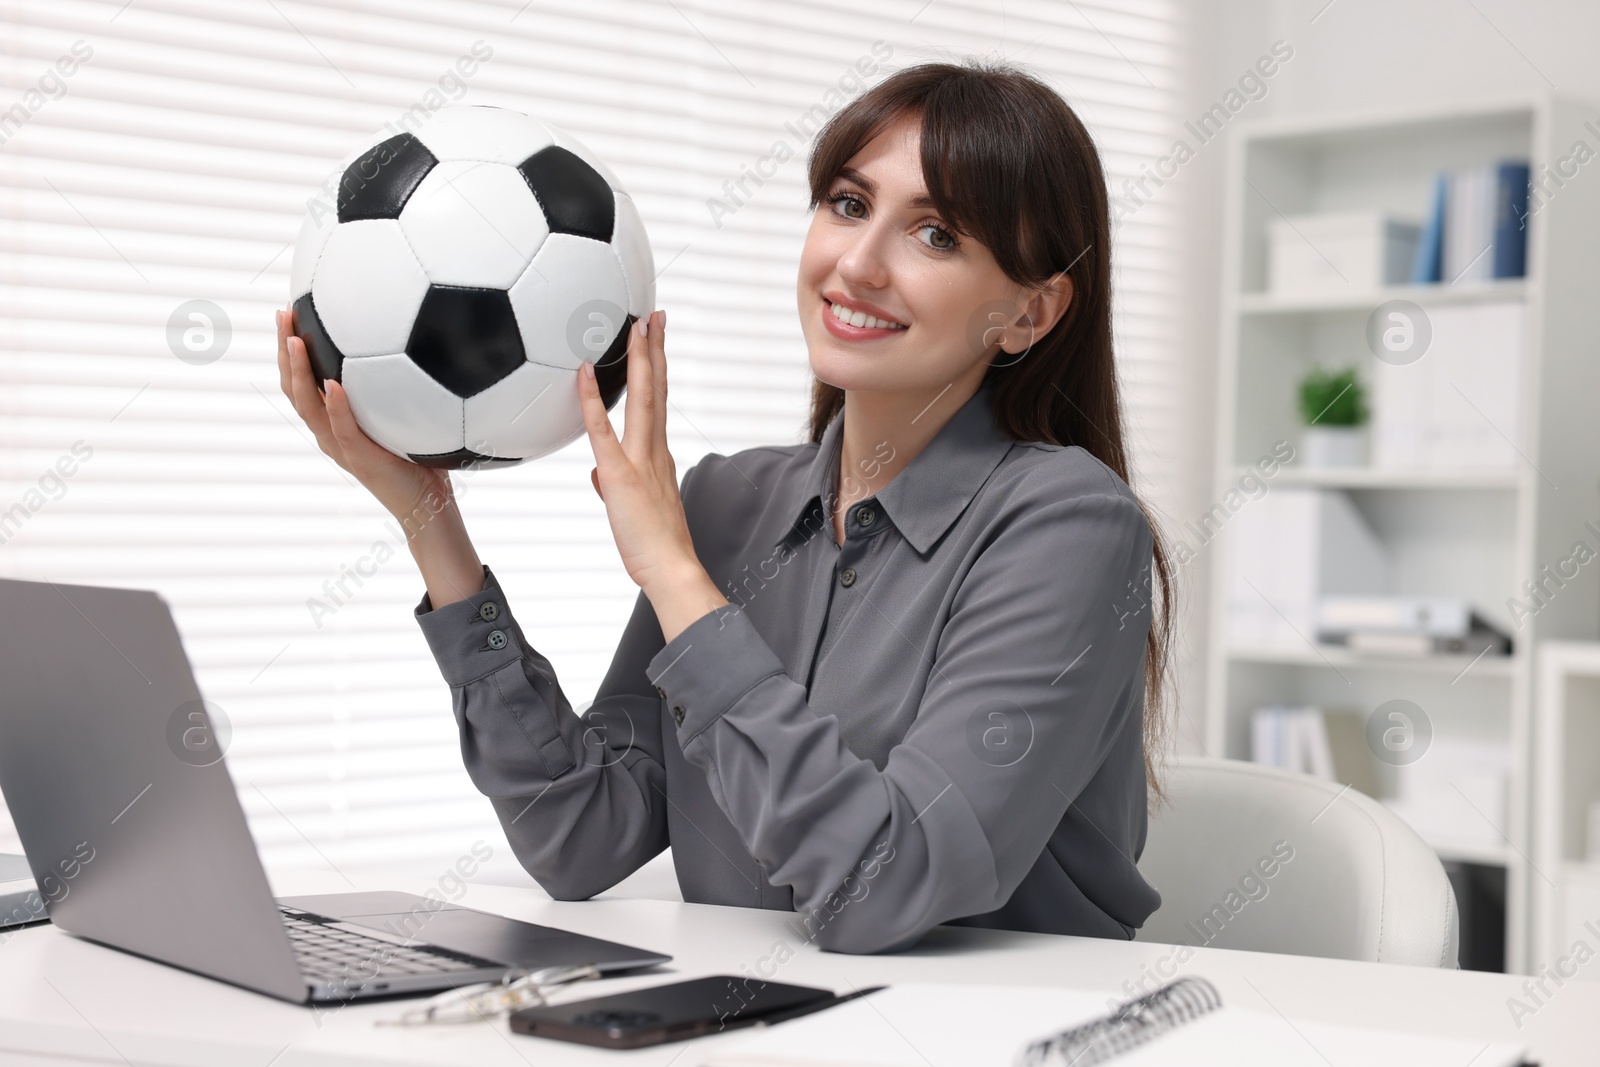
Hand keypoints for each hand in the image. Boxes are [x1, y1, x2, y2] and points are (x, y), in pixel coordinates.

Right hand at [275, 306, 451, 528]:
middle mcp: (329, 433)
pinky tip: (333, 382)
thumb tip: (413, 346)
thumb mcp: (400, 418)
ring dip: (299, 371)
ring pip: (307, 406)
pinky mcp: (360, 459)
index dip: (289, 350)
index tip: (287, 313)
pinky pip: (343, 429)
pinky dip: (337, 406)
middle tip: (281, 315)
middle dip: (284, 351)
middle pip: (293, 388)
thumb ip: (394, 390)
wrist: (427, 505)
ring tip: (292, 340)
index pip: (301, 382)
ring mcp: (340, 447)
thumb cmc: (418, 461)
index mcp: (333, 422)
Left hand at [579, 310, 721, 628]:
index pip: (657, 403)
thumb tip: (599, 473)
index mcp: (658, 456)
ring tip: (638, 326)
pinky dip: (593, 400)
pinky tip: (586, 372)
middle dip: (655, 350)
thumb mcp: (629, 509)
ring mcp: (640, 459)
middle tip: (656, 316)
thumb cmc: (655, 547)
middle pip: (656, 390)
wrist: (671, 569)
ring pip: (641, 399)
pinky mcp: (620, 474)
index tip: (656, 340)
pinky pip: (602, 430)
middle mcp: (654, 450)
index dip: (656, 369)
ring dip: (639, 360)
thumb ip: (614, 484)